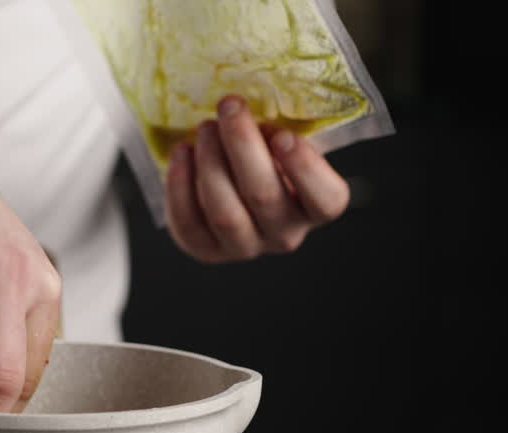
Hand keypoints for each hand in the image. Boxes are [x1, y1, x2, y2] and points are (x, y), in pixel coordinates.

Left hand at [165, 95, 350, 262]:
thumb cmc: (265, 158)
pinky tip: (182, 152)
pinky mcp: (207, 250)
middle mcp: (285, 234)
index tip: (283, 135)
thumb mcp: (282, 142)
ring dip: (211, 163)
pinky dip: (180, 185)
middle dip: (242, 145)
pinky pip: (189, 223)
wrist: (230, 186)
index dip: (305, 169)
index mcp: (315, 207)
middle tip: (229, 106)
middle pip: (264, 196)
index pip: (326, 199)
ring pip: (225, 212)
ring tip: (205, 127)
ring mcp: (245, 248)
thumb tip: (249, 113)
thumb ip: (277, 132)